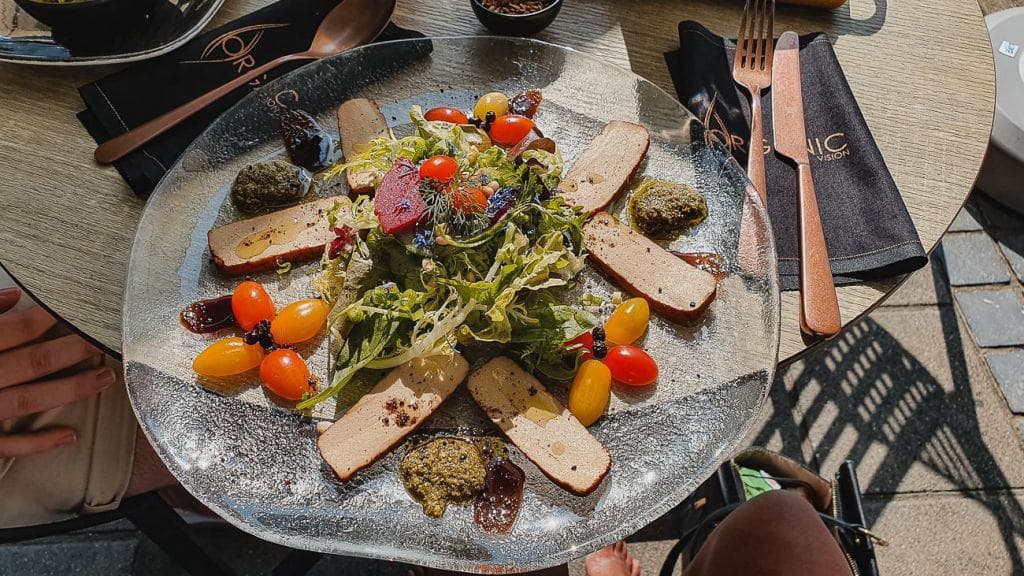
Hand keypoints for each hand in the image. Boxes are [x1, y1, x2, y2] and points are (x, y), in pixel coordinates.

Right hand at [0, 286, 109, 457]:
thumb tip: (11, 296)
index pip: (15, 330)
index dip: (50, 319)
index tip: (81, 309)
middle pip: (32, 362)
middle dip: (73, 351)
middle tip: (108, 340)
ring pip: (28, 399)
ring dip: (70, 390)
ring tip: (104, 378)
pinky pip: (5, 444)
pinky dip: (38, 442)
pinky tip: (69, 435)